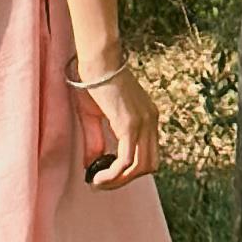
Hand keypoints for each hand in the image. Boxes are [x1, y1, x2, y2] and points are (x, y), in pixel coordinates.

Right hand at [73, 59, 159, 189]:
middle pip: (150, 165)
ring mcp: (144, 123)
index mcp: (147, 117)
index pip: (149, 154)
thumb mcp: (94, 116)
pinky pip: (127, 161)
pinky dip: (113, 175)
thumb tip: (90, 166)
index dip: (130, 171)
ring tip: (99, 182)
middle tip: (103, 182)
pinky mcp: (131, 124)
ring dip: (120, 181)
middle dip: (126, 179)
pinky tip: (98, 177)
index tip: (107, 176)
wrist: (96, 60)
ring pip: (142, 167)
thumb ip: (97, 141)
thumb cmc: (92, 81)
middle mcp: (151, 121)